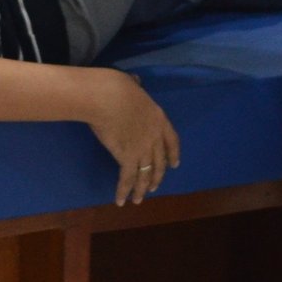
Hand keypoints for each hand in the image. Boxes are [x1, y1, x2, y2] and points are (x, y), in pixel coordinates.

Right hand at [84, 69, 179, 205]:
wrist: (107, 98)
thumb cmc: (117, 87)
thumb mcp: (133, 84)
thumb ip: (136, 86)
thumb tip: (135, 81)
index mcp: (159, 118)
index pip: (172, 140)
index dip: (173, 154)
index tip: (174, 165)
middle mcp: (154, 136)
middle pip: (159, 162)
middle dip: (157, 176)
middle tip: (154, 186)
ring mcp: (142, 148)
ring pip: (145, 174)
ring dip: (142, 188)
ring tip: (138, 199)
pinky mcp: (127, 157)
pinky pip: (127, 178)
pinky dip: (124, 190)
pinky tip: (121, 200)